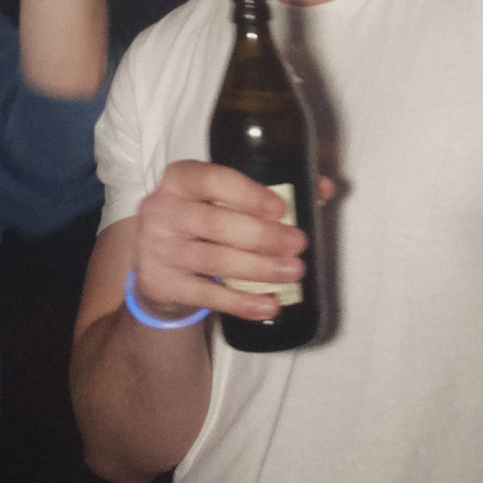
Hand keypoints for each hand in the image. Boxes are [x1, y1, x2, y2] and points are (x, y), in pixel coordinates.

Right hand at [134, 161, 331, 322]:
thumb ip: (271, 190)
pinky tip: (268, 304)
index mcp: (181, 178)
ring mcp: (159, 248)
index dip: (248, 194)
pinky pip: (206, 295)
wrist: (157, 261)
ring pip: (214, 260)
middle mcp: (163, 209)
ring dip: (259, 269)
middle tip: (299, 245)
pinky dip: (241, 302)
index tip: (282, 208)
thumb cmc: (203, 219)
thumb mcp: (223, 197)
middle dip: (264, 236)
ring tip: (294, 272)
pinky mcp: (161, 283)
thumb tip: (325, 188)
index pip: (213, 179)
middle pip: (217, 224)